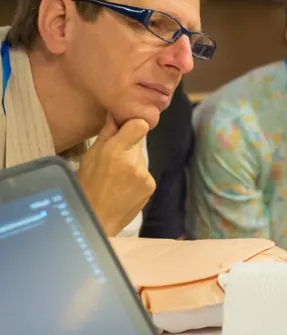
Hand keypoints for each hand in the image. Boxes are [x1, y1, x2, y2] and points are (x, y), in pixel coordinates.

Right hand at [76, 115, 153, 236]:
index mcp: (116, 150)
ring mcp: (145, 174)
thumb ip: (106, 135)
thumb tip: (115, 115)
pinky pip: (144, 174)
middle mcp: (134, 161)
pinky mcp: (151, 186)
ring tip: (116, 178)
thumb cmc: (86, 186)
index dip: (133, 125)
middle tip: (114, 160)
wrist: (95, 219)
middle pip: (138, 142)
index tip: (125, 130)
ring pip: (141, 159)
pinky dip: (136, 178)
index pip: (140, 125)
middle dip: (128, 147)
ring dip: (132, 164)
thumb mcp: (89, 157)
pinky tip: (123, 188)